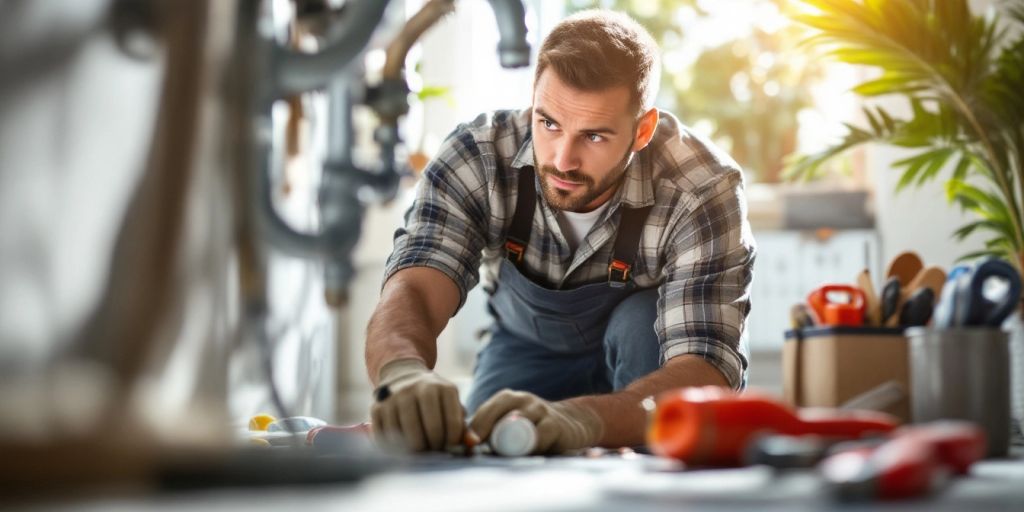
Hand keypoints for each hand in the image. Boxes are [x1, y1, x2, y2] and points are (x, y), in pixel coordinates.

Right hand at [370, 358, 464, 451]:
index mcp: (442, 388)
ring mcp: (396, 397)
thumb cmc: (433, 398)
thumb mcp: (450, 404)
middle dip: (435, 447)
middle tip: (434, 450)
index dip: (453, 442)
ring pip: (409, 436)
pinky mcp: (377, 407)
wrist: (402, 375)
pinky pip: (389, 437)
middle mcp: (418, 388)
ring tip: (421, 449)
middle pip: (431, 431)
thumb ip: (462, 426)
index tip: (449, 446)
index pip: (452, 424)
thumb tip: (472, 442)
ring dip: (417, 450)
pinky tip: (403, 445)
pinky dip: (396, 447)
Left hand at [469, 390, 603, 454]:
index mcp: (507, 399)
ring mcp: (539, 409)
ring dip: (507, 444)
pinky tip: (529, 454)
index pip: (484, 411)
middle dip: (484, 433)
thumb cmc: (534, 429)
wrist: (573, 424)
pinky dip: (529, 448)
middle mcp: (522, 399)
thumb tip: (466, 447)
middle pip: (496, 414)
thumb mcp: (512, 426)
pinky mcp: (554, 424)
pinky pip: (537, 437)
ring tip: (505, 455)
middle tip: (477, 450)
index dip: (473, 428)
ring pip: (515, 426)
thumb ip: (492, 432)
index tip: (467, 444)